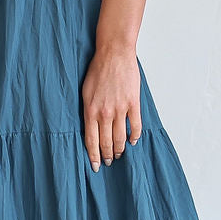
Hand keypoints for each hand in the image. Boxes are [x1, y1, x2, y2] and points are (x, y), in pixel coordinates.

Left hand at [81, 43, 141, 171]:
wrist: (114, 54)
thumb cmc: (98, 70)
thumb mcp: (85, 91)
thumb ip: (87, 110)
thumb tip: (89, 126)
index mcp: (90, 110)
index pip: (91, 141)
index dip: (93, 156)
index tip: (95, 166)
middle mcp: (104, 113)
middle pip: (106, 142)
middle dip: (106, 156)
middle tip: (108, 162)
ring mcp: (120, 109)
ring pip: (120, 138)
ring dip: (119, 149)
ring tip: (119, 155)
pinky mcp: (133, 103)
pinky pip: (135, 126)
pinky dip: (134, 136)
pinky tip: (132, 141)